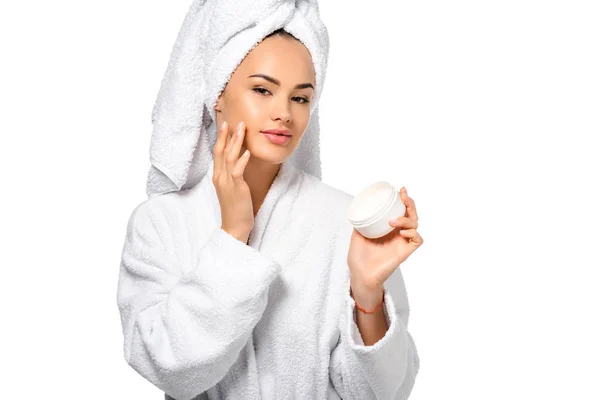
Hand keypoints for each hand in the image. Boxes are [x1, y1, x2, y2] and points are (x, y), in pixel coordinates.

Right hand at [212, 121, 252, 242]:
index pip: (217, 153)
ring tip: (242, 129)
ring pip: (228, 157)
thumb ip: (233, 175)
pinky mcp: (236, 189)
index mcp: (218, 177)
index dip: (221, 138)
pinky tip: (248, 152)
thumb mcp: (232, 189)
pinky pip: (237, 171)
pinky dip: (242, 160)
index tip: (225, 125)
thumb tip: (240, 162)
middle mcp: (220, 177)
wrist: (234, 227)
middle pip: (220, 151)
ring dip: (235, 142)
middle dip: (226, 135)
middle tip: (231, 121)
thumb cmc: (236, 209)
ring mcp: (226, 183)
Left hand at [347, 187, 423, 298]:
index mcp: (388, 228)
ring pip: (415, 224)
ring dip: (407, 219)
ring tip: (393, 221)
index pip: (400, 211)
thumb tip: (360, 209)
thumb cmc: (359, 258)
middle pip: (411, 214)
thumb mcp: (356, 234)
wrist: (360, 275)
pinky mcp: (405, 252)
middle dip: (410, 203)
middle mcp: (397, 233)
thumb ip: (360, 223)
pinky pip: (417, 240)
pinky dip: (413, 233)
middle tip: (402, 196)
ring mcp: (402, 242)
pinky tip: (403, 232)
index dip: (403, 200)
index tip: (399, 190)